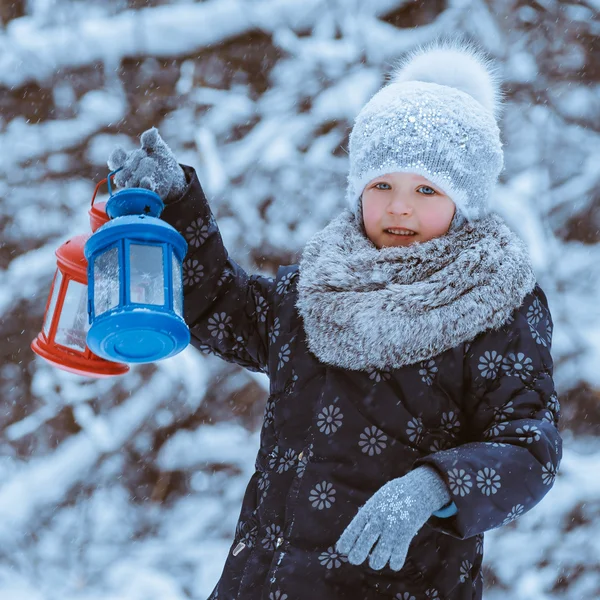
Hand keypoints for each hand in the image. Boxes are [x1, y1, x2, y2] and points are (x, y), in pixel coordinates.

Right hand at [107, 127, 186, 202]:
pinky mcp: (148, 196)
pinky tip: (147, 180)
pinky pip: (143, 194)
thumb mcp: (157, 147)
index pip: (115, 162)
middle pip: (121, 175)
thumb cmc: (160, 158)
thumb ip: (152, 141)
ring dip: (137, 174)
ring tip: (150, 162)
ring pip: (130, 185)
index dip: (116, 157)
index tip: (121, 150)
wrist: (173, 174)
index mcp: (126, 163)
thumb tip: (152, 132)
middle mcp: (128, 178)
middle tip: (142, 154)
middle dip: (130, 164)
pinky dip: (144, 187)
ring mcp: (137, 188)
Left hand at [335, 466, 449, 570]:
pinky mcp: (406, 532)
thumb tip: (355, 538)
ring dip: (376, 562)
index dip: (346, 542)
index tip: (342, 550)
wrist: (417, 488)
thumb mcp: (377, 501)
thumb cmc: (393, 497)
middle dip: (357, 556)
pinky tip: (394, 562)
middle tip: (355, 559)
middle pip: (363, 544)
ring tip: (376, 562)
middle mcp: (378, 519)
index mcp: (369, 510)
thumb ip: (367, 517)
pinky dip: (395, 563)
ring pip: (380, 555)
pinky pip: (398, 555)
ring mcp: (392, 527)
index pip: (353, 529)